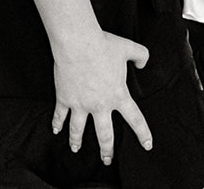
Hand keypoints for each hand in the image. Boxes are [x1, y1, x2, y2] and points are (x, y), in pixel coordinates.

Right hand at [51, 27, 152, 163]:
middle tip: (106, 160)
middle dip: (106, 150)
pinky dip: (57, 124)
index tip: (147, 145)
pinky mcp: (64, 99)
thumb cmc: (104, 46)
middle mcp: (100, 105)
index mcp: (118, 95)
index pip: (135, 119)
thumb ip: (141, 55)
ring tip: (76, 149)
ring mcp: (81, 104)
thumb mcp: (129, 48)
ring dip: (77, 141)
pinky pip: (60, 115)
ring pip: (78, 130)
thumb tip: (144, 61)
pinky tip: (56, 131)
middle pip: (105, 135)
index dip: (142, 134)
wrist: (79, 44)